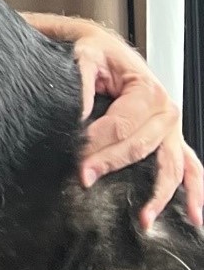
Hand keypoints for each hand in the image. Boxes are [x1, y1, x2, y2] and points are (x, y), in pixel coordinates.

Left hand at [68, 25, 201, 229]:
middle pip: (140, 147)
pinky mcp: (170, 140)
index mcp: (149, 91)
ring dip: (160, 194)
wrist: (103, 50)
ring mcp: (172, 129)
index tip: (78, 164)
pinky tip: (194, 217)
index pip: (122, 126)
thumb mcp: (83, 59)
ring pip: (171, 166)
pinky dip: (194, 191)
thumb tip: (79, 119)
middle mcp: (167, 112)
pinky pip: (189, 168)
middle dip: (110, 165)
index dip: (98, 146)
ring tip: (144, 219)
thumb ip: (81, 85)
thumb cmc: (94, 55)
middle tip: (84, 180)